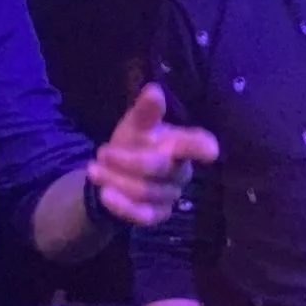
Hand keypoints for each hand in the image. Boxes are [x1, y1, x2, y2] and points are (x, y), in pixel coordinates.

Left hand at [88, 84, 220, 225]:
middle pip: (159, 168)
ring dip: (116, 180)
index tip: (210, 152)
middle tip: (102, 152)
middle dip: (127, 161)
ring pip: (145, 192)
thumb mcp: (135, 124)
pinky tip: (104, 195)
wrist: (116, 172)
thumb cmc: (134, 142)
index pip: (199, 145)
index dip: (204, 148)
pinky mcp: (157, 215)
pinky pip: (143, 215)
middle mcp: (181, 171)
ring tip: (94, 170)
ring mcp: (170, 195)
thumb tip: (153, 91)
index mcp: (180, 145)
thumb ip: (145, 111)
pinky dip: (122, 206)